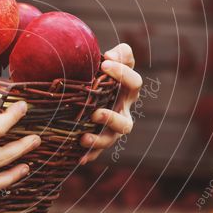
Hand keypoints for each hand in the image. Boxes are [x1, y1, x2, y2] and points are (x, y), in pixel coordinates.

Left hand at [79, 43, 141, 164]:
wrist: (87, 89)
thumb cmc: (100, 72)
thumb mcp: (110, 60)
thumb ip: (119, 54)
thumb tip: (110, 55)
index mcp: (127, 92)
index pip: (134, 83)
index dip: (123, 73)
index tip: (105, 63)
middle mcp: (122, 112)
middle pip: (125, 123)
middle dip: (112, 119)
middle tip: (95, 113)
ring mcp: (111, 129)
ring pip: (111, 139)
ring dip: (99, 140)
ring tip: (84, 138)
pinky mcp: (99, 139)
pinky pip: (96, 152)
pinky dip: (89, 155)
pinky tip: (79, 158)